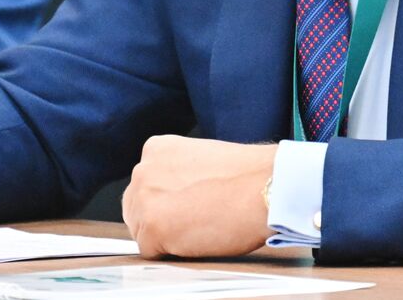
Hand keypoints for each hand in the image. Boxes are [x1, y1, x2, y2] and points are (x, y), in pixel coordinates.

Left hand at [121, 135, 275, 257]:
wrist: (266, 187)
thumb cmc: (247, 176)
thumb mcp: (201, 158)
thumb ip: (178, 173)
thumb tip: (175, 195)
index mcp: (155, 149)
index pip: (145, 186)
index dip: (166, 202)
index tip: (186, 206)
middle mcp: (143, 170)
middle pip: (136, 208)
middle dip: (159, 219)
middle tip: (193, 222)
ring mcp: (145, 199)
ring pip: (141, 231)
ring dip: (165, 236)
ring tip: (199, 228)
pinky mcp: (152, 228)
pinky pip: (151, 252)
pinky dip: (172, 253)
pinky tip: (198, 239)